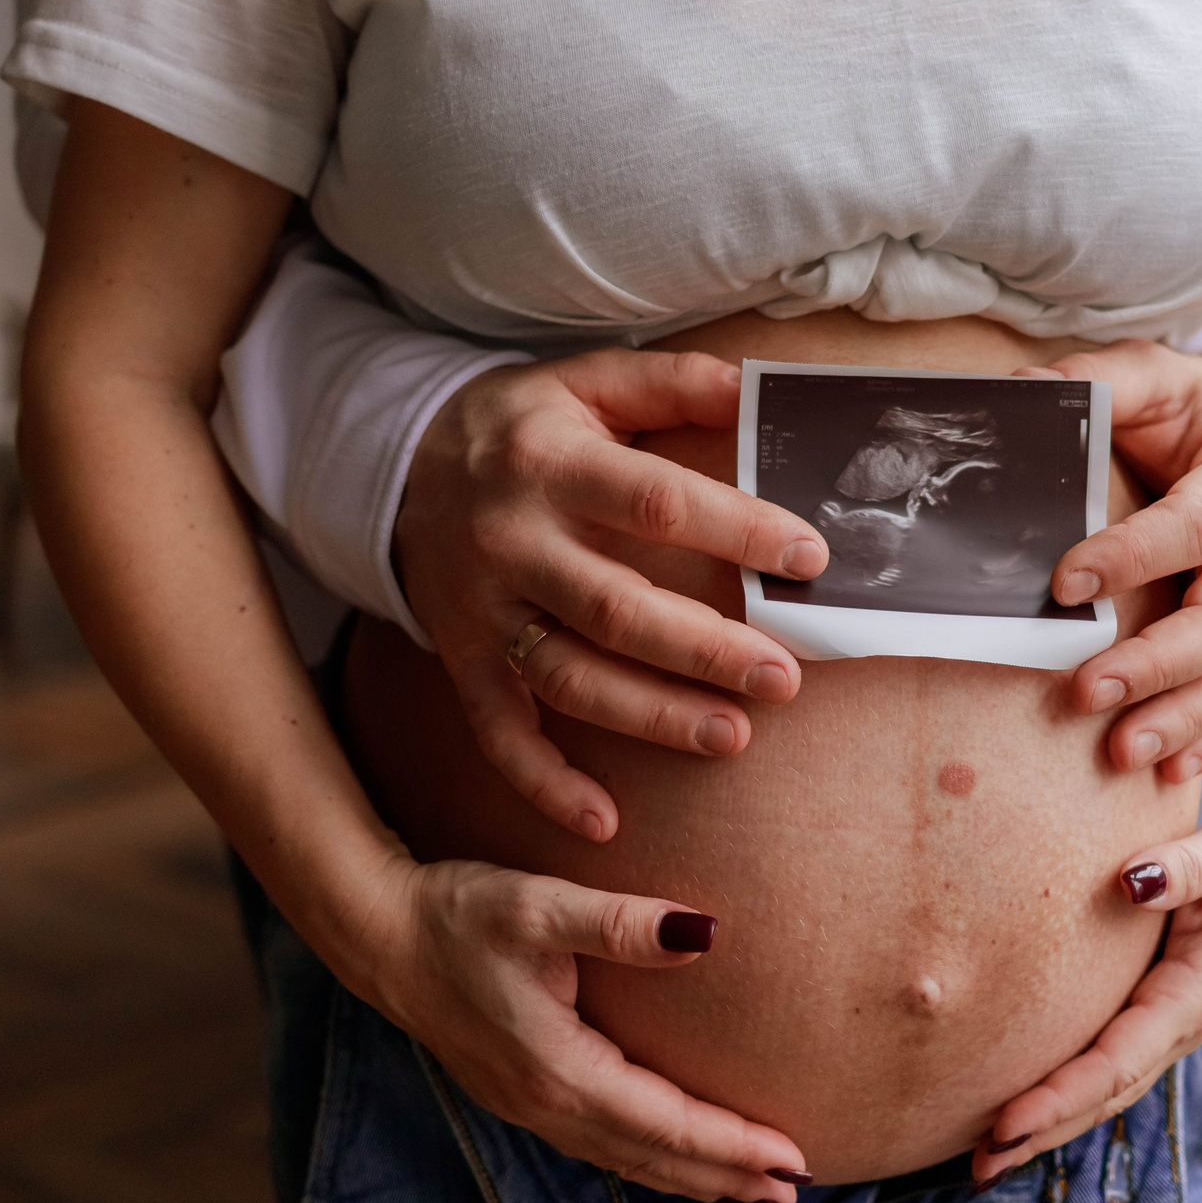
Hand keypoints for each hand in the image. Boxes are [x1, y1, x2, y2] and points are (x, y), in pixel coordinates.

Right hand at [347, 853, 810, 1202]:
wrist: (379, 932)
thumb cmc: (458, 912)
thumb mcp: (539, 905)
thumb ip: (622, 922)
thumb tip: (706, 933)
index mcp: (558, 1070)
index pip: (665, 1124)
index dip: (732, 1145)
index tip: (795, 1159)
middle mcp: (544, 1105)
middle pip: (653, 1159)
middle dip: (727, 1181)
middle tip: (798, 1199)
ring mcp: (529, 1108)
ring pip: (627, 1161)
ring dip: (694, 1180)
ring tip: (754, 1196)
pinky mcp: (521, 1097)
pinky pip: (603, 1147)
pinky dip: (652, 1163)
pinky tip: (675, 1162)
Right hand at [397, 349, 829, 841]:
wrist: (394, 465)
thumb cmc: (519, 426)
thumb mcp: (583, 380)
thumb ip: (670, 384)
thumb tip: (756, 390)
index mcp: (551, 463)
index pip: (655, 502)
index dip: (736, 531)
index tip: (807, 558)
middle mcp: (512, 541)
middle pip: (617, 608)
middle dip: (706, 650)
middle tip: (783, 677)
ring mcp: (482, 609)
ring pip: (570, 677)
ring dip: (652, 716)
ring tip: (732, 736)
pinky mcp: (461, 660)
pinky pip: (499, 732)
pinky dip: (545, 783)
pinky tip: (604, 822)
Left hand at [967, 785, 1201, 1182]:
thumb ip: (1189, 866)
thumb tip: (1131, 880)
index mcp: (1196, 997)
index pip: (1117, 1063)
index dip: (1059, 1097)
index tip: (1003, 1123)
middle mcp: (1181, 1022)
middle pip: (1104, 1096)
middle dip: (1042, 1132)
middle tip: (976, 1166)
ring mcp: (1168, 1021)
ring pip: (1104, 1088)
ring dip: (1048, 1124)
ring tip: (984, 1156)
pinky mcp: (1154, 1007)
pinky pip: (1105, 1062)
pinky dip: (1064, 1091)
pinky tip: (1023, 1104)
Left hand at [1022, 342, 1201, 780]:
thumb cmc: (1186, 408)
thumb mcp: (1149, 374)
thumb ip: (1096, 381)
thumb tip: (1020, 393)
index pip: (1199, 522)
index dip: (1135, 555)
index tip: (1064, 584)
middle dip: (1156, 663)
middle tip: (1084, 693)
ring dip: (1183, 717)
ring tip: (1121, 751)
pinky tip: (1167, 772)